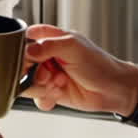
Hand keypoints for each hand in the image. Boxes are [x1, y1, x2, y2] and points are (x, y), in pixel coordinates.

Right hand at [22, 24, 137, 113]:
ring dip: (42, 87)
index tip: (31, 58)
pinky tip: (57, 95)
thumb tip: (28, 50)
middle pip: (24, 64)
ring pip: (28, 82)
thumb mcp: (74, 47)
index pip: (26, 39)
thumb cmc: (99, 64)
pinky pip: (36, 97)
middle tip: (48, 75)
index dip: (24, 50)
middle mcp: (47, 56)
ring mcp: (48, 74)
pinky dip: (45, 99)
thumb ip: (48, 46)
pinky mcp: (50, 91)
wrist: (113, 90)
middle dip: (34, 72)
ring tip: (59, 84)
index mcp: (51, 38)